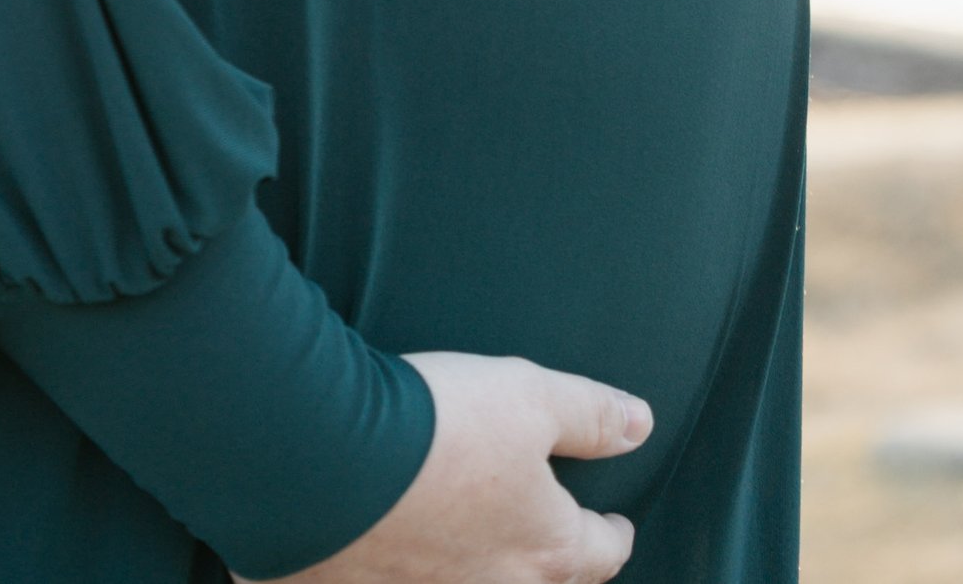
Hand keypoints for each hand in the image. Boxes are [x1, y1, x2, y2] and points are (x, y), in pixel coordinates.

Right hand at [234, 351, 647, 581]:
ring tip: (477, 546)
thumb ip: (589, 415)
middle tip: (551, 546)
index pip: (601, 552)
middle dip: (552, 566)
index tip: (614, 525)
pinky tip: (400, 553)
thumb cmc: (433, 429)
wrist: (323, 462)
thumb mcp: (529, 396)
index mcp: (544, 548)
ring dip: (480, 570)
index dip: (612, 534)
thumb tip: (640, 423)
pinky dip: (409, 573)